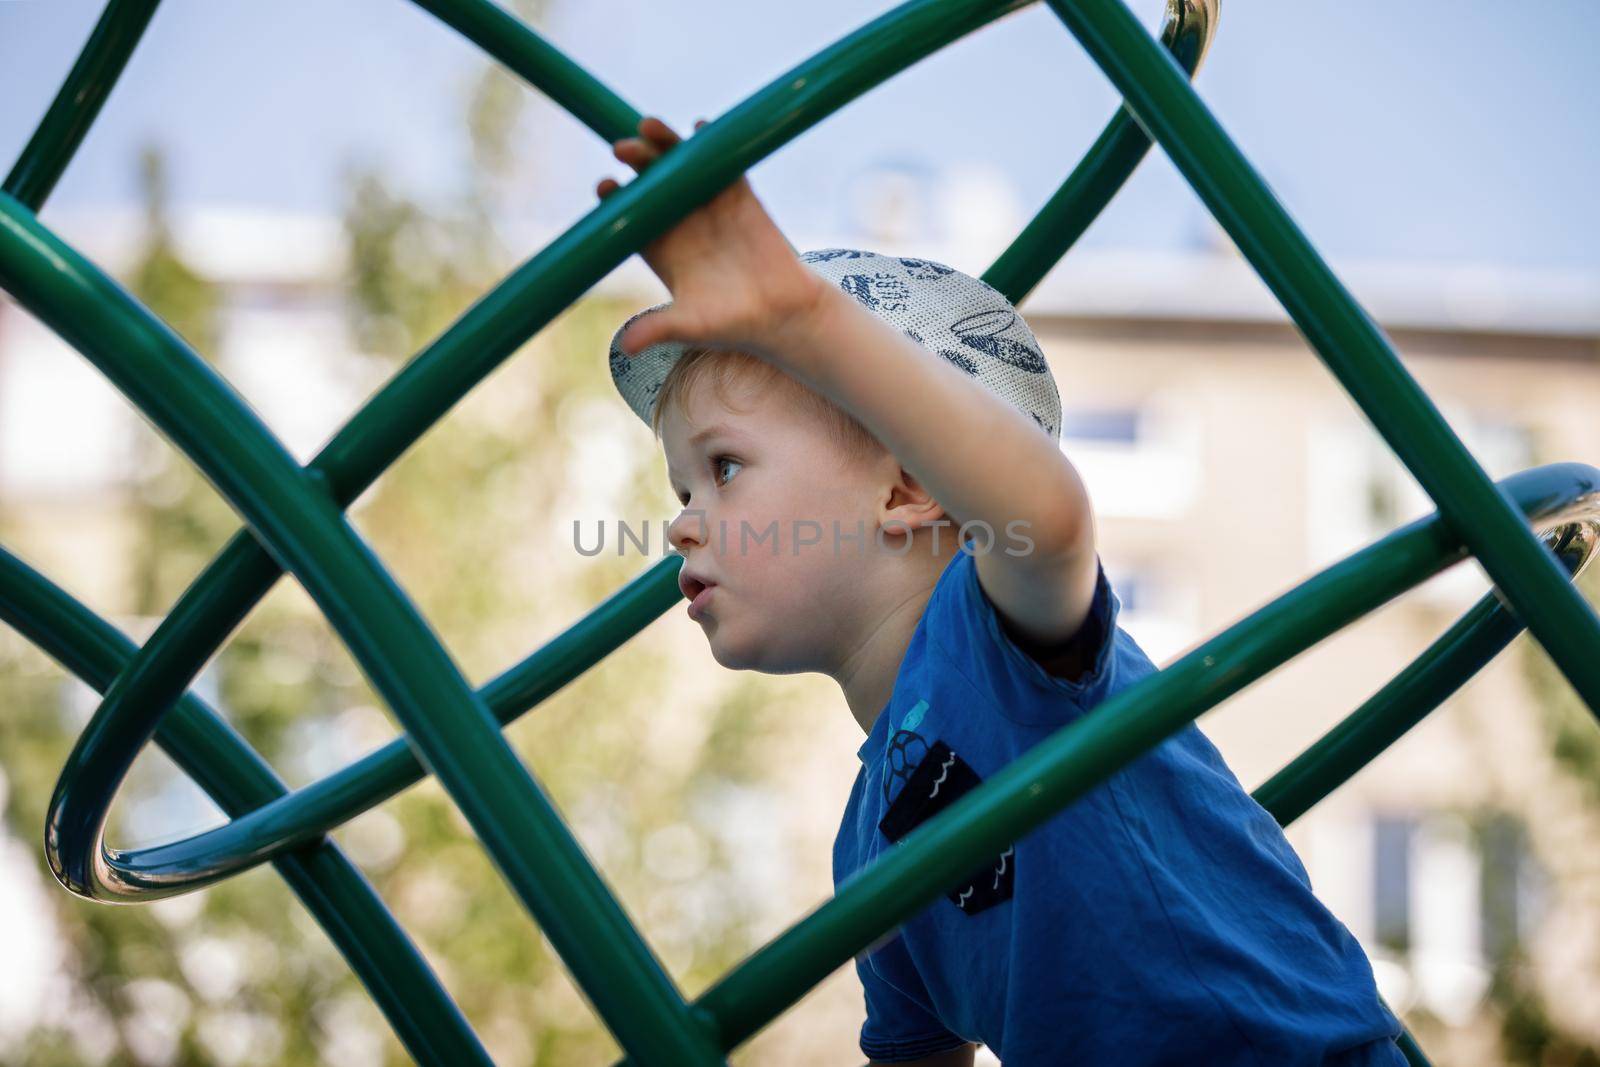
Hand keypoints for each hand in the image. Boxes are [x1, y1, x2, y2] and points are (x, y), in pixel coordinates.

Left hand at [597, 116, 828, 364]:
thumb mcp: (691, 326)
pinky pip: (723, 167)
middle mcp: (682, 224)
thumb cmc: (732, 325)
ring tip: (649, 126)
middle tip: (623, 147)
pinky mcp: (740, 199)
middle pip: (652, 185)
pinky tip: (700, 127)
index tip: (606, 187)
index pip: (632, 218)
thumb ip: (658, 329)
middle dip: (637, 164)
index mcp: (663, 250)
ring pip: (682, 169)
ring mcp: (710, 209)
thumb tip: (625, 347)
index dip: (617, 201)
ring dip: (667, 146)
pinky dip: (713, 146)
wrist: (783, 315)